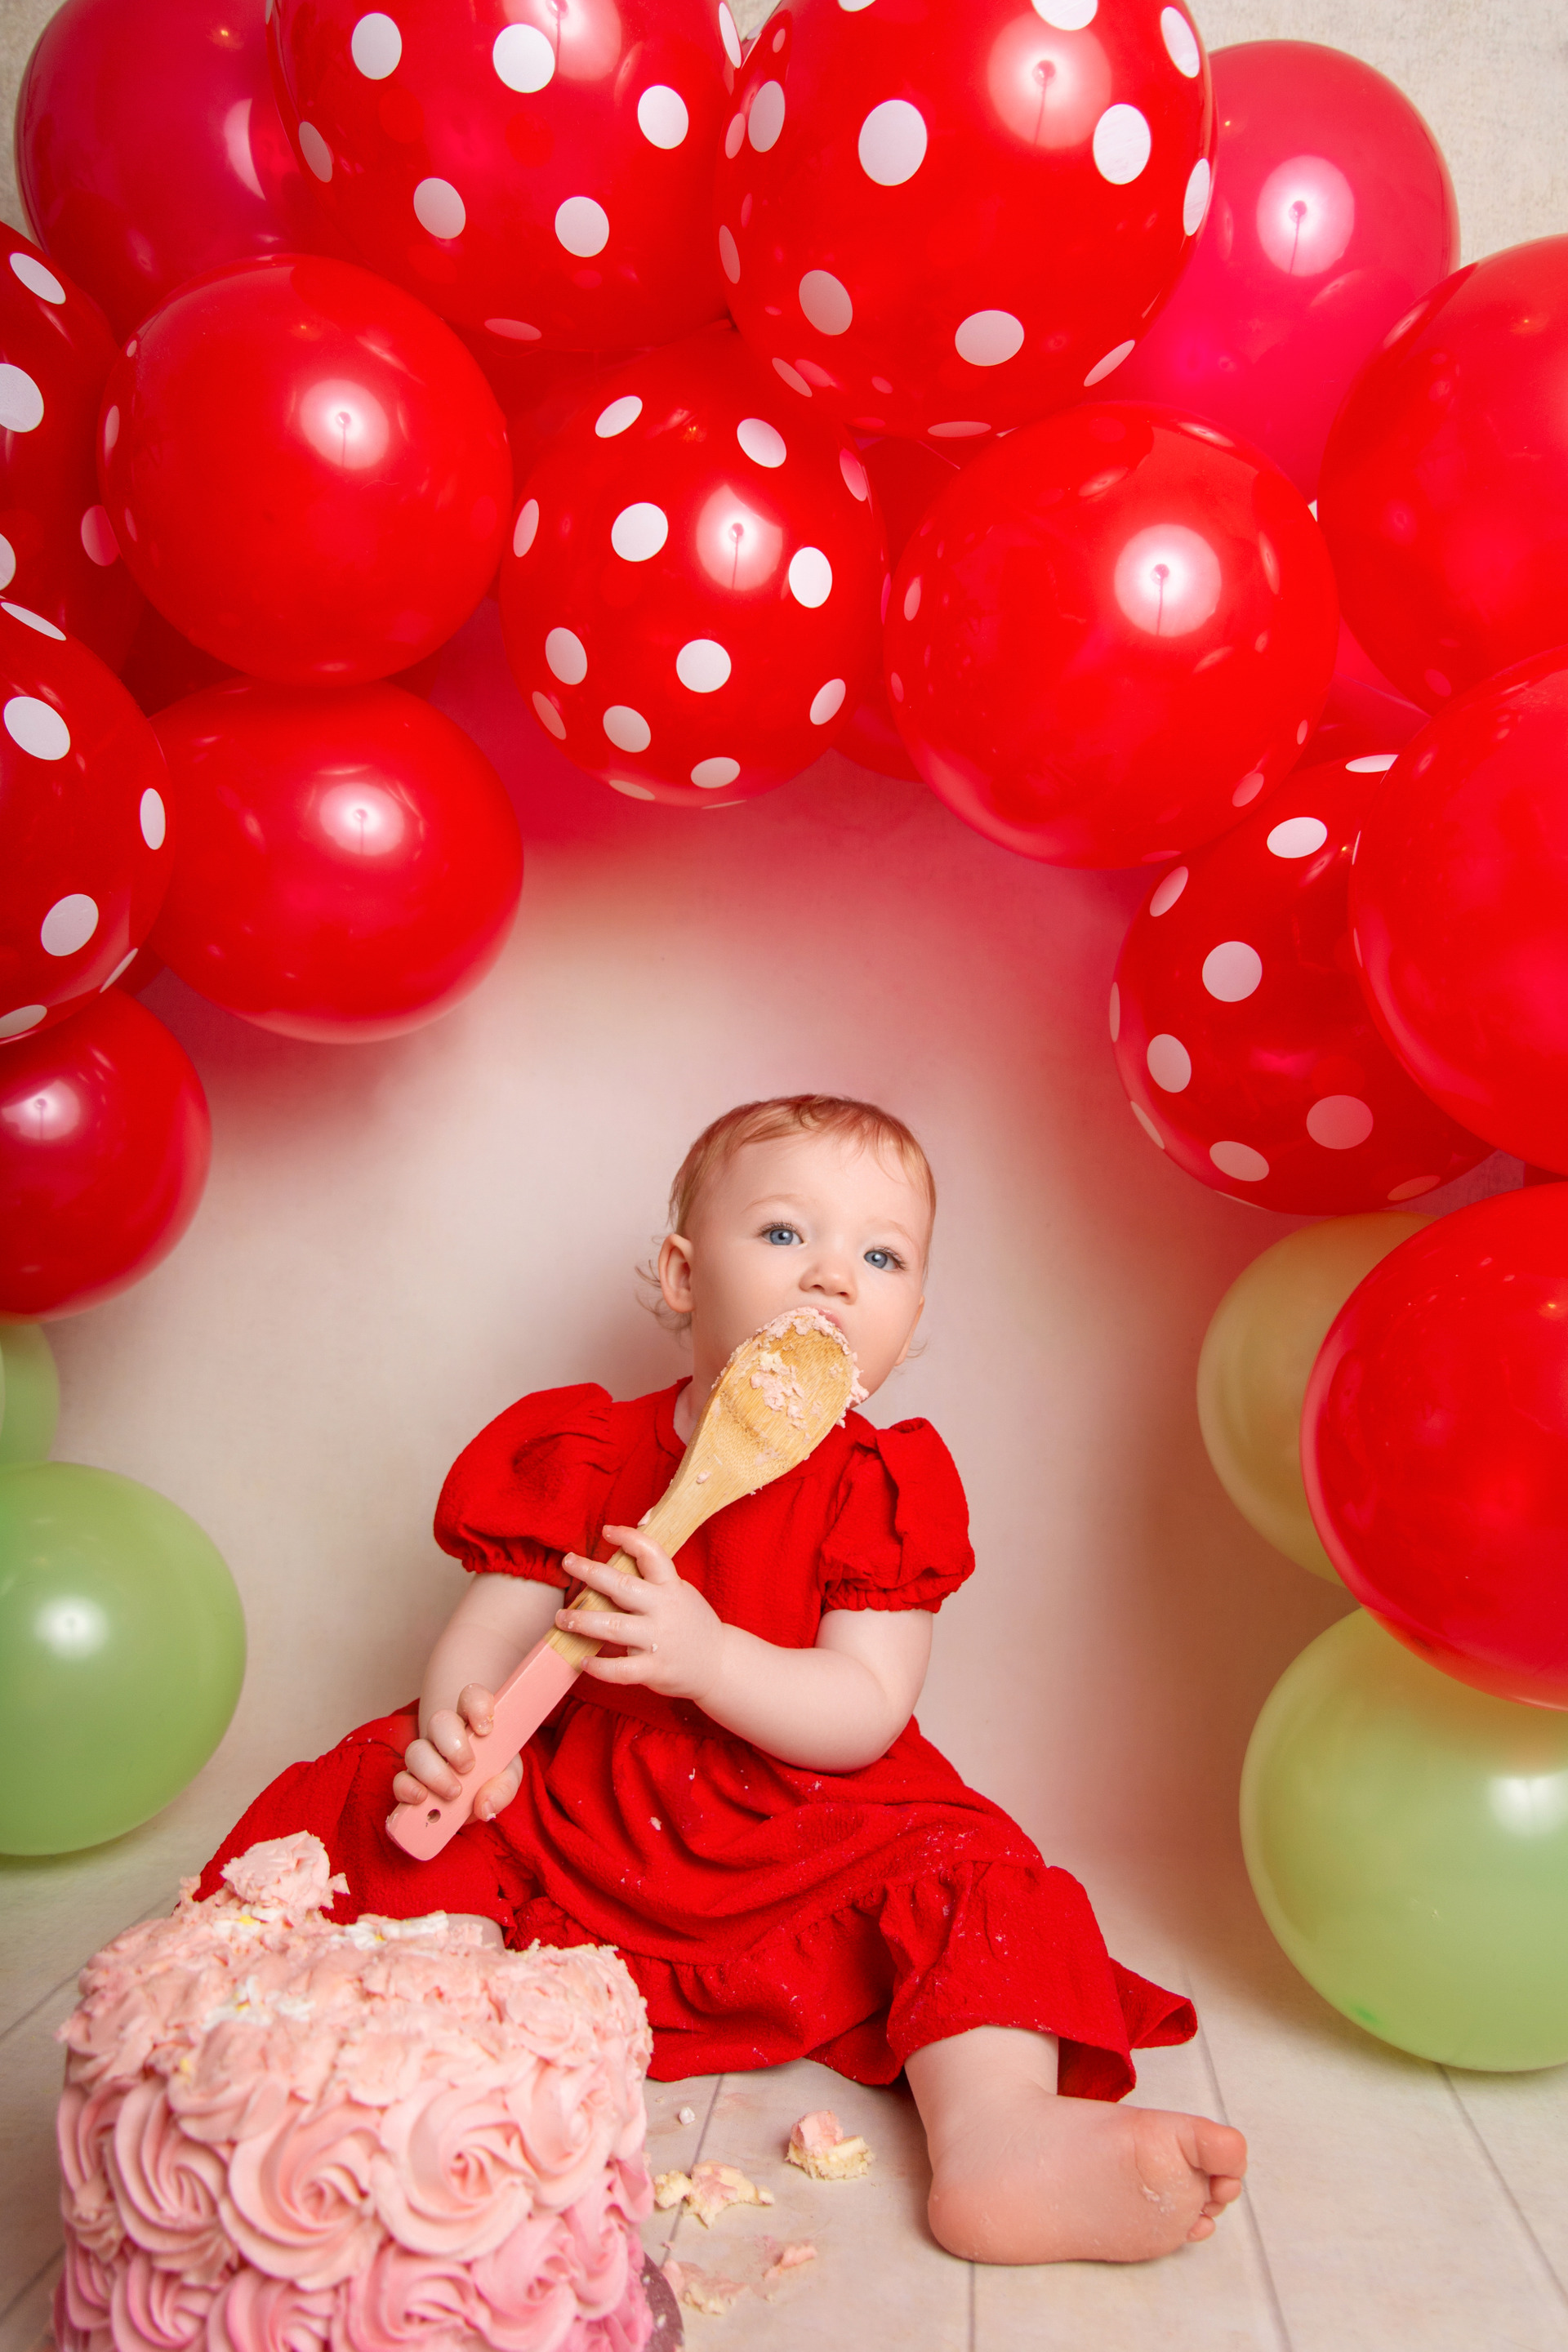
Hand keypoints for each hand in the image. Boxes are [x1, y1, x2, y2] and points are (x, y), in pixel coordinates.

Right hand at [391, 1683, 521, 1824]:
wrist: (471, 1798)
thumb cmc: (490, 1776)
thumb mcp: (506, 1778)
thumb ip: (503, 1787)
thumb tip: (484, 1806)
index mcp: (471, 1722)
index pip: (470, 1696)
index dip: (476, 1705)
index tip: (486, 1729)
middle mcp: (444, 1735)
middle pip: (439, 1720)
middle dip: (453, 1745)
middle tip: (468, 1767)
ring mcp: (425, 1756)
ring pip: (416, 1750)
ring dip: (434, 1772)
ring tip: (453, 1792)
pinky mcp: (410, 1781)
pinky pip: (400, 1779)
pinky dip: (408, 1789)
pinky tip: (421, 1798)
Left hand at [556, 1526, 726, 1704]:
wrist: (719, 1664)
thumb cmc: (691, 1624)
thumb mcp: (681, 1592)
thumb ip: (656, 1576)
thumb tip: (629, 1545)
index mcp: (671, 1587)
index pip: (651, 1554)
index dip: (629, 1538)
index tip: (607, 1531)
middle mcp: (664, 1610)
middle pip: (622, 1587)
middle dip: (591, 1573)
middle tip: (568, 1563)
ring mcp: (659, 1641)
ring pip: (613, 1627)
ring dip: (582, 1620)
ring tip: (562, 1618)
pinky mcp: (654, 1669)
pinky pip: (620, 1669)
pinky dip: (599, 1666)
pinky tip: (583, 1661)